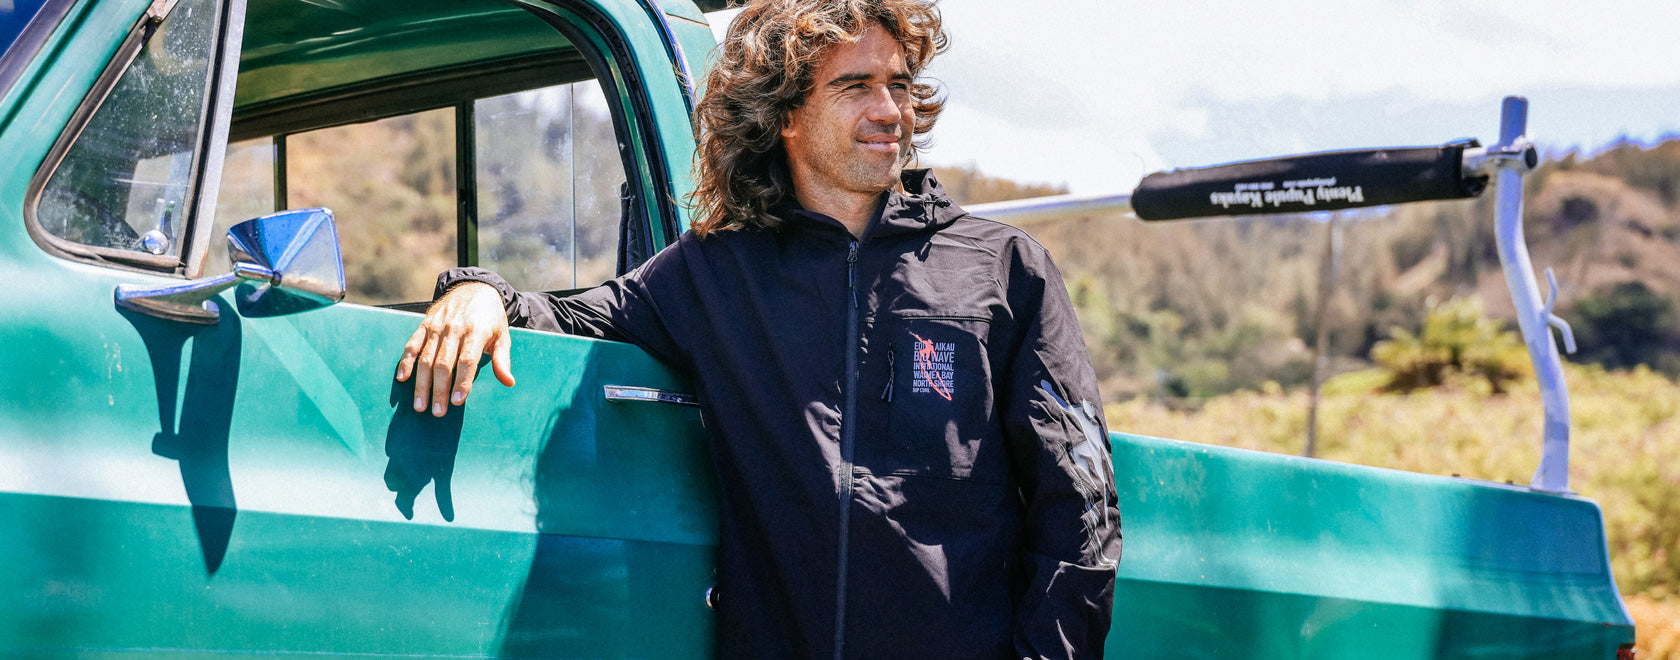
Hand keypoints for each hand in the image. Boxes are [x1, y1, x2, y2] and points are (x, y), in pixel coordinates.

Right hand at [395, 281, 515, 415]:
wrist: (475, 288)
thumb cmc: (491, 318)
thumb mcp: (503, 336)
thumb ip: (502, 360)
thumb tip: (509, 382)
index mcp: (476, 331)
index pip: (467, 360)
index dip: (462, 381)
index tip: (458, 401)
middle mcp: (454, 328)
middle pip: (444, 364)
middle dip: (439, 390)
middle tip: (438, 412)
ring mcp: (437, 326)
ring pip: (426, 358)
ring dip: (421, 383)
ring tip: (420, 405)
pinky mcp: (425, 324)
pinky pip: (412, 344)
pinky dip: (406, 361)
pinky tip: (403, 378)